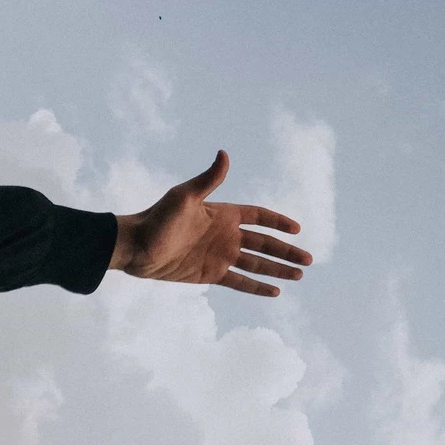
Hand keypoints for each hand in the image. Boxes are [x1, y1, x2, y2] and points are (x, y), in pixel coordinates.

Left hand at [108, 150, 313, 295]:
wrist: (136, 247)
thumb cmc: (158, 218)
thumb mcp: (184, 196)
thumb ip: (208, 179)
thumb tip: (224, 153)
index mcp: (224, 214)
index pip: (259, 217)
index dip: (278, 222)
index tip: (297, 229)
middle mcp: (226, 235)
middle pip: (265, 243)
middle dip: (287, 251)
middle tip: (309, 260)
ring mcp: (220, 256)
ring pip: (258, 264)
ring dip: (278, 269)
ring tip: (299, 276)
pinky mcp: (211, 274)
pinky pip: (240, 282)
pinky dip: (257, 287)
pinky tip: (275, 291)